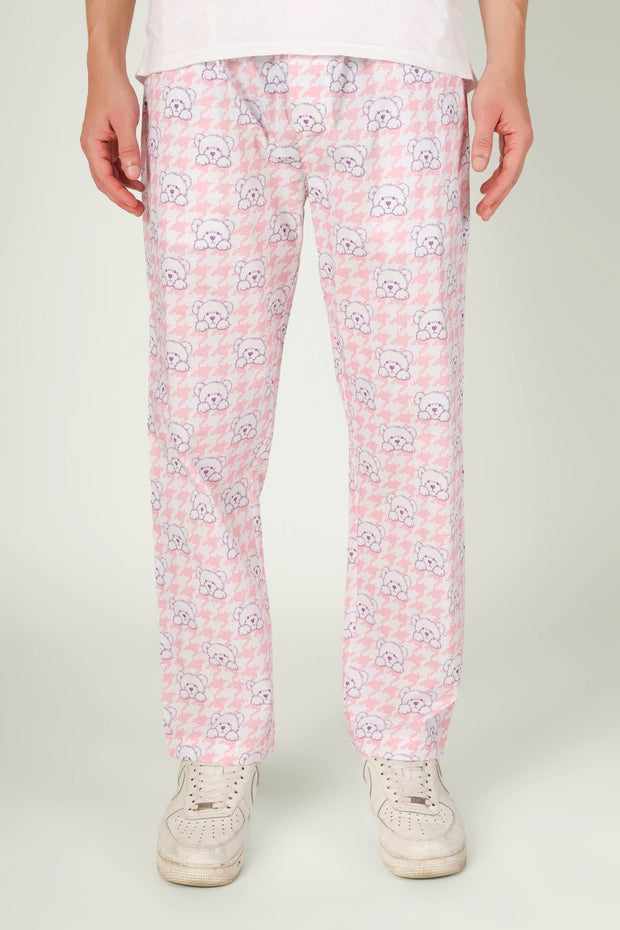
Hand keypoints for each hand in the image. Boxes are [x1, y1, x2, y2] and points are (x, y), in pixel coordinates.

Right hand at [80, 71, 144, 215]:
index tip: (133, 206)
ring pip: (109, 174)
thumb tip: (134, 175)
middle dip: (121, 197)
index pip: (104, 178)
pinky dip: (125, 174)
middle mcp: (92, 147)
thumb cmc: (115, 93)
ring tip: (141, 201)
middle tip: (139, 211)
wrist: (108, 72)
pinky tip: (138, 180)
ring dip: (124, 188)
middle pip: (104, 181)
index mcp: (92, 144)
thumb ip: (129, 150)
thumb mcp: (125, 122)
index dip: (119, 195)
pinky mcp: (106, 140)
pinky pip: (114, 164)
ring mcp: (98, 144)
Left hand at [469, 66, 533, 220]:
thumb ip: (482, 141)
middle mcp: (523, 141)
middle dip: (498, 197)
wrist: (504, 67)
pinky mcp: (511, 136)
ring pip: (509, 171)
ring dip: (497, 189)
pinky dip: (497, 176)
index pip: (509, 172)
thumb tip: (480, 167)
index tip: (485, 206)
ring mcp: (518, 139)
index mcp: (520, 138)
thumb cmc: (496, 86)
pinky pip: (506, 162)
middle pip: (511, 177)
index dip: (497, 192)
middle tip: (484, 215)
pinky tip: (486, 185)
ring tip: (484, 206)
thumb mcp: (484, 114)